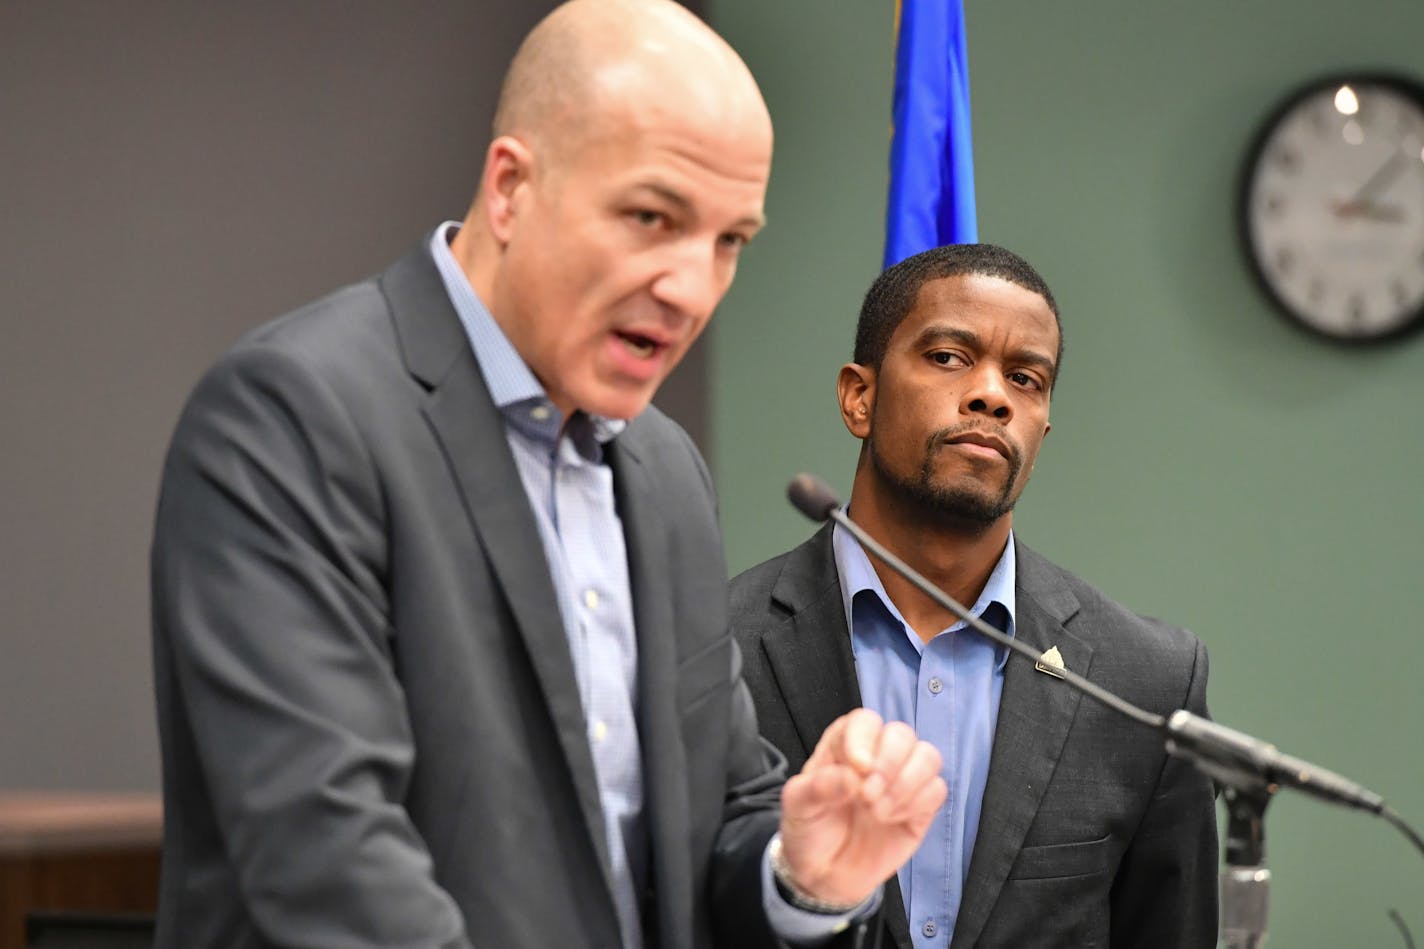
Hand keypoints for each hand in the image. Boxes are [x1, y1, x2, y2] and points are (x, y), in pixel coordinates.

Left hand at [776, 708, 946, 905]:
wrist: (825, 875)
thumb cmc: (810, 829)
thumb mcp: (798, 807)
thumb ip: (817, 787)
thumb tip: (851, 777)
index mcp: (845, 745)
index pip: (865, 722)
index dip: (864, 740)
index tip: (859, 769)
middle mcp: (877, 756)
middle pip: (902, 734)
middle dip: (888, 766)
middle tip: (866, 798)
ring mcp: (901, 780)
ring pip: (928, 757)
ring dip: (906, 784)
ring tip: (878, 812)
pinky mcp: (921, 807)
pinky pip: (937, 789)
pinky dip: (917, 803)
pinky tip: (892, 819)